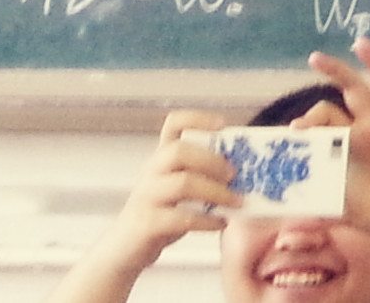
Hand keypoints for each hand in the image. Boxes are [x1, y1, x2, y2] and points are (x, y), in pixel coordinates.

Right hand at [49, 111, 236, 302]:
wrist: (125, 250)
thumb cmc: (160, 216)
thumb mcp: (179, 190)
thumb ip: (202, 176)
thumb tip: (244, 171)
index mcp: (161, 159)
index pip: (173, 125)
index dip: (197, 119)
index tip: (223, 124)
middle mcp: (151, 172)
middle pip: (179, 151)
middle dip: (212, 160)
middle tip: (234, 174)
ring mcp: (147, 197)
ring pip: (183, 183)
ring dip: (217, 192)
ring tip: (236, 201)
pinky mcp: (148, 223)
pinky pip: (181, 218)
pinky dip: (207, 220)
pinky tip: (221, 223)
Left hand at [307, 37, 369, 234]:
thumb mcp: (342, 206)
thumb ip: (321, 202)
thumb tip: (292, 214)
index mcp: (351, 138)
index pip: (329, 116)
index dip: (311, 119)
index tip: (295, 129)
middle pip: (353, 89)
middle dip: (335, 72)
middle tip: (314, 57)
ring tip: (361, 43)